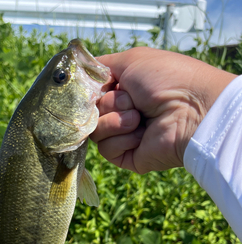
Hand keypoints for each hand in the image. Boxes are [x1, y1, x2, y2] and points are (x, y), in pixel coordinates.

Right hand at [91, 47, 236, 173]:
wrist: (190, 110)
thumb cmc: (165, 79)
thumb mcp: (131, 60)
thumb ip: (100, 67)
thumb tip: (80, 77)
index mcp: (123, 89)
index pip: (90, 93)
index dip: (90, 91)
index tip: (98, 86)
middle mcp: (122, 113)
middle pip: (89, 112)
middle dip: (108, 104)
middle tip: (131, 100)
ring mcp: (124, 136)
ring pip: (95, 132)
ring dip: (114, 121)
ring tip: (138, 117)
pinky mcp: (127, 157)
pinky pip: (106, 150)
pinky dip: (121, 139)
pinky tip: (141, 134)